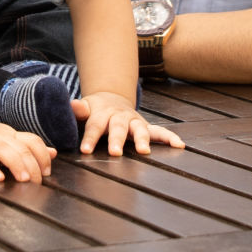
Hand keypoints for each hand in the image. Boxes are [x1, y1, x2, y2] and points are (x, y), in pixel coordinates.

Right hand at [0, 119, 56, 182]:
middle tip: (37, 182)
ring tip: (24, 179)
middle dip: (31, 164)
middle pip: (19, 146)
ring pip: (1, 149)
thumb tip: (53, 153)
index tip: (46, 173)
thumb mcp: (7, 142)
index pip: (31, 140)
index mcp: (9, 135)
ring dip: (15, 163)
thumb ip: (28, 148)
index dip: (42, 156)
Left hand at [71, 91, 185, 155]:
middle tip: (115, 152)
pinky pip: (160, 131)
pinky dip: (169, 137)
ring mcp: (134, 121)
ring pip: (139, 129)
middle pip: (118, 128)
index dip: (90, 138)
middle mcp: (120, 116)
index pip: (94, 125)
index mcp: (102, 113)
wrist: (110, 99)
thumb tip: (72, 105)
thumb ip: (78, 110)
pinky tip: (179, 144)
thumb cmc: (93, 110)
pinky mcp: (145, 126)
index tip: (85, 150)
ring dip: (143, 139)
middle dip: (117, 140)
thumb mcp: (84, 108)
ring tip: (144, 151)